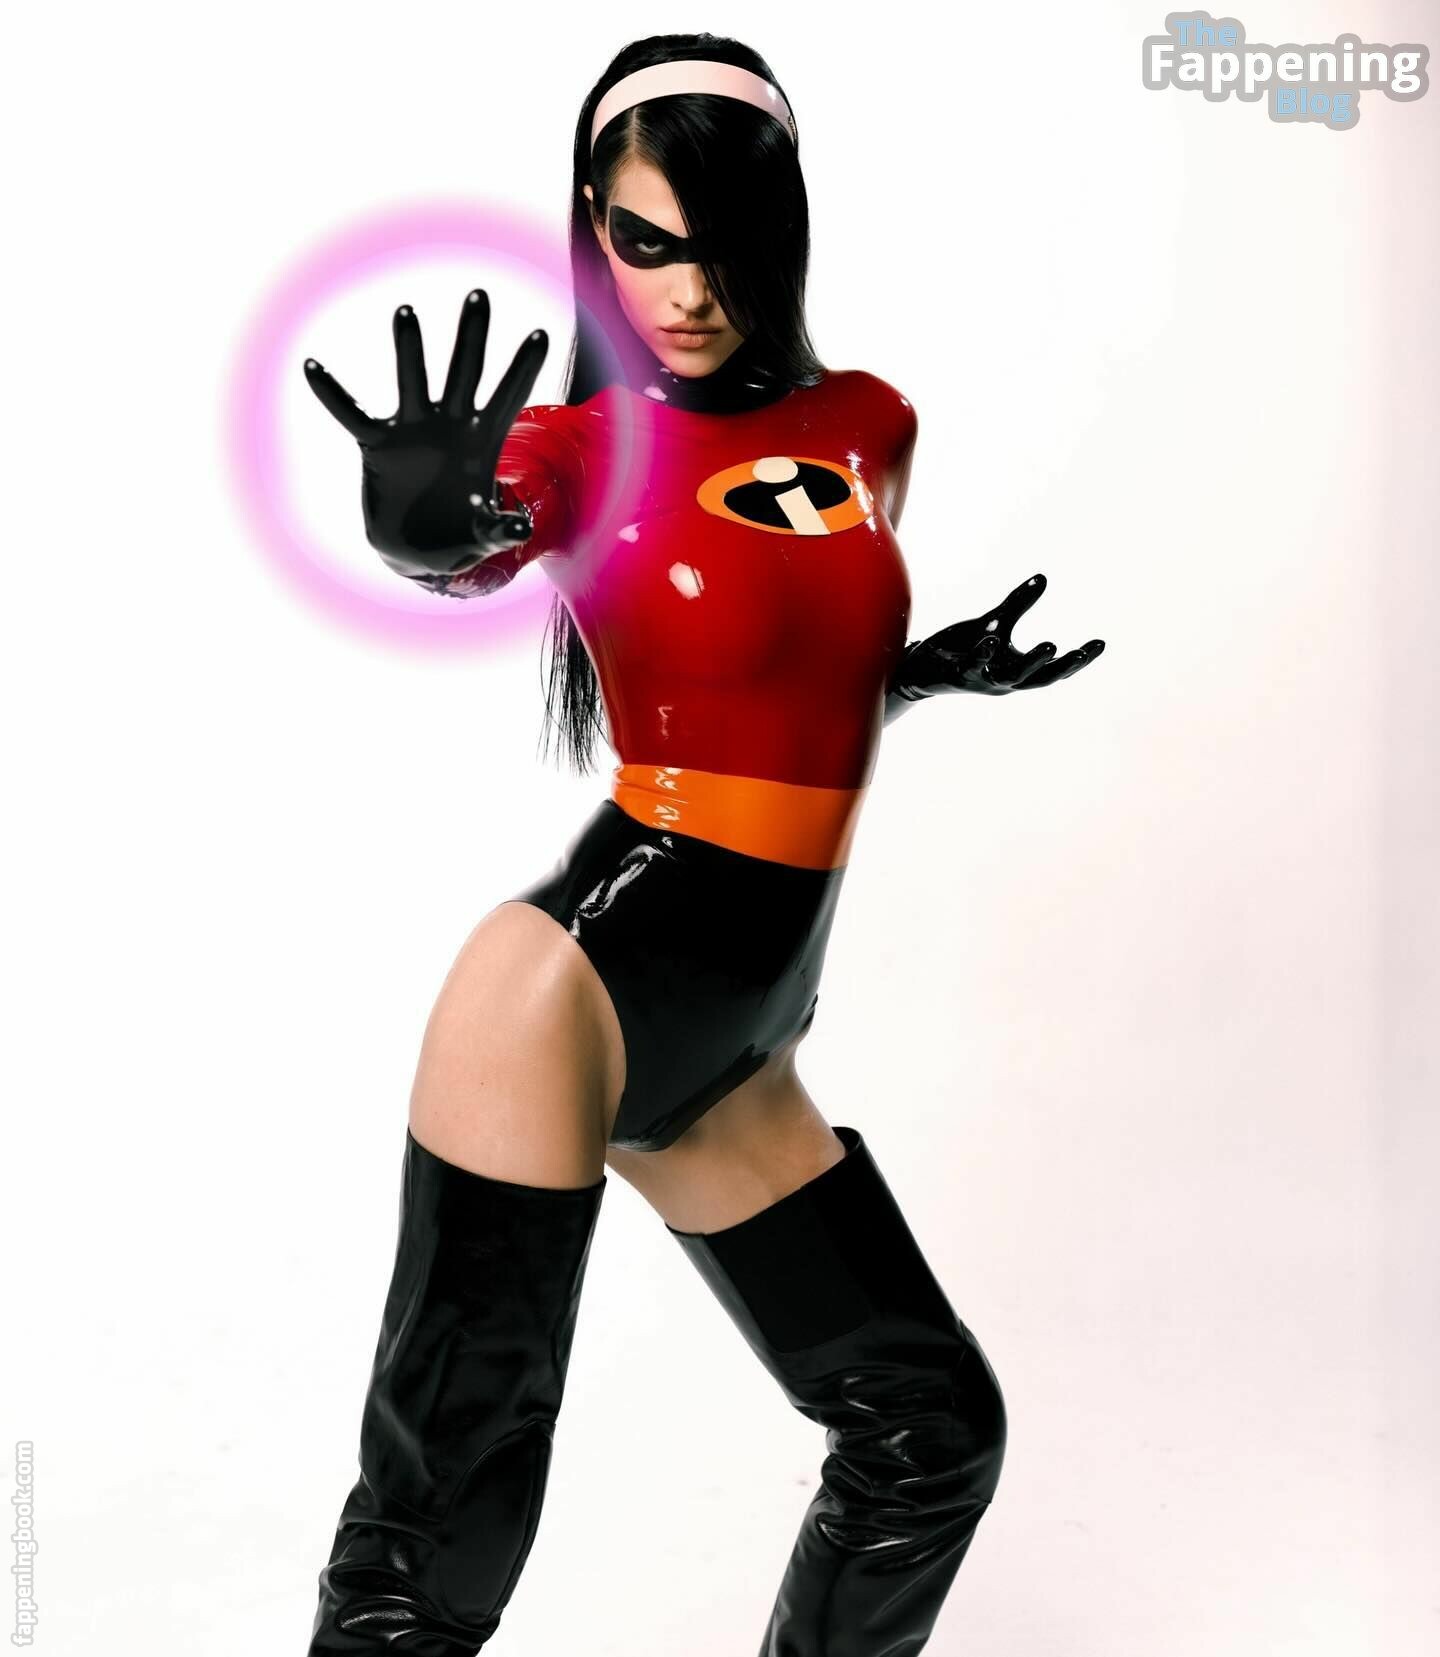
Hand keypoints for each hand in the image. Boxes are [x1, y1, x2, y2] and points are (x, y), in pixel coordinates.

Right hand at [303, 288, 547, 582]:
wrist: (418, 550)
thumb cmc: (460, 536)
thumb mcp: (484, 535)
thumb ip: (501, 528)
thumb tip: (521, 527)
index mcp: (483, 441)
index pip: (508, 397)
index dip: (523, 369)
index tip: (541, 335)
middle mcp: (450, 424)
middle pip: (465, 371)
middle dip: (472, 335)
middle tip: (480, 294)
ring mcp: (414, 430)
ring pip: (413, 379)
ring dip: (410, 347)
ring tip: (407, 312)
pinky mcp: (378, 445)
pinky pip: (352, 415)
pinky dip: (332, 394)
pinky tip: (312, 367)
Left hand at [885, 573, 1104, 719]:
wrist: (923, 668)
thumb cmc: (963, 649)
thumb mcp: (995, 624)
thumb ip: (1018, 605)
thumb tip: (1043, 578)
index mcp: (1017, 671)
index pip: (1054, 670)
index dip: (1078, 660)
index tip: (1100, 644)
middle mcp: (1004, 681)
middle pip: (1041, 679)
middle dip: (1064, 666)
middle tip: (1083, 652)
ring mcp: (983, 680)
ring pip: (1012, 677)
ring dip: (1032, 662)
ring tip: (1052, 644)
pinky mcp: (960, 675)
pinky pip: (975, 664)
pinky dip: (984, 653)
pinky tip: (991, 640)